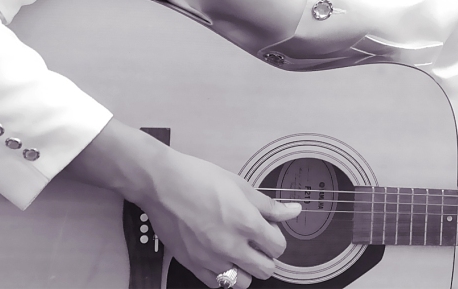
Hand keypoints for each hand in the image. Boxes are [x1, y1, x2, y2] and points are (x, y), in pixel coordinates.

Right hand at [66, 119, 301, 287]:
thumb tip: (294, 211)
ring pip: (243, 282)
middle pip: (266, 270)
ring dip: (246, 269)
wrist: (163, 185)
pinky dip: (223, 275)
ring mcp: (211, 259)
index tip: (269, 230)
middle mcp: (231, 247)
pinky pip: (217, 284)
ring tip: (238, 251)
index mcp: (247, 224)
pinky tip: (220, 257)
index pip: (278, 247)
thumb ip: (269, 205)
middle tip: (256, 242)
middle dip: (266, 257)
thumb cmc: (200, 179)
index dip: (276, 238)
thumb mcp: (241, 186)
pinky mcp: (192, 265)